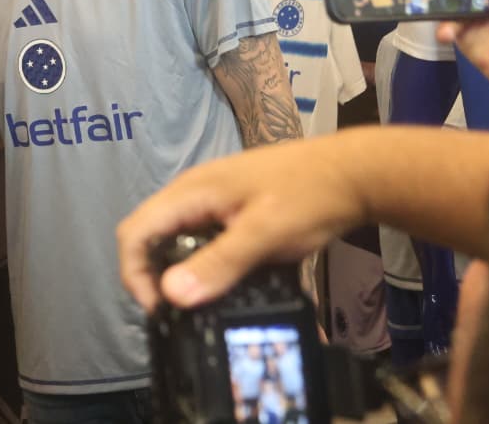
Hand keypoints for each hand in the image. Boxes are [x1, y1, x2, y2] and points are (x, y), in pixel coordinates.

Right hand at [117, 141, 362, 312]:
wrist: (354, 173)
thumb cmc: (308, 196)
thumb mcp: (265, 233)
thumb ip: (220, 263)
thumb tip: (171, 295)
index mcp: (190, 193)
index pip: (134, 231)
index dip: (134, 273)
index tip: (160, 310)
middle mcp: (192, 196)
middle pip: (149, 237)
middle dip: (153, 277)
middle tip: (179, 314)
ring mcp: (211, 203)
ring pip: (175, 242)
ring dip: (180, 274)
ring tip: (201, 306)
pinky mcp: (230, 214)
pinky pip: (201, 242)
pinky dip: (204, 267)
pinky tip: (226, 288)